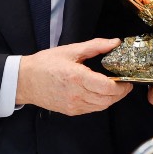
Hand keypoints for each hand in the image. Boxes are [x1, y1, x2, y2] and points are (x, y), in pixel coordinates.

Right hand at [16, 38, 132, 114]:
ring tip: (113, 88)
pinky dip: (99, 103)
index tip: (127, 80)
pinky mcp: (70, 111)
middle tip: (124, 84)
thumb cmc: (45, 64)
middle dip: (120, 93)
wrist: (25, 80)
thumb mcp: (71, 50)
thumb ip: (96, 46)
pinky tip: (99, 94)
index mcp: (78, 77)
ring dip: (111, 99)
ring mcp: (73, 105)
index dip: (122, 86)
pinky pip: (91, 109)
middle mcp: (77, 94)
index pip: (108, 87)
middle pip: (108, 99)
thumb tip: (114, 42)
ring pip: (101, 106)